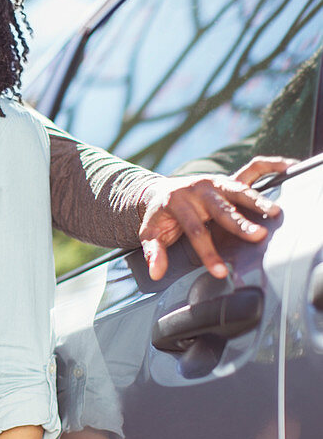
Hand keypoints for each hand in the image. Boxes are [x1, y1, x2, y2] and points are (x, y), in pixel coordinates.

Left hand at [139, 156, 293, 281]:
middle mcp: (198, 189)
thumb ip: (153, 252)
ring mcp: (215, 182)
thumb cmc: (159, 216)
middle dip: (239, 223)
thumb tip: (156, 273)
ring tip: (275, 212)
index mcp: (177, 202)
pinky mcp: (228, 179)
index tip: (220, 271)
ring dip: (257, 200)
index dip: (207, 252)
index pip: (195, 230)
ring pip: (238, 190)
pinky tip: (289, 167)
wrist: (160, 191)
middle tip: (258, 236)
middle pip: (221, 209)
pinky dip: (272, 165)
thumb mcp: (149, 233)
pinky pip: (253, 168)